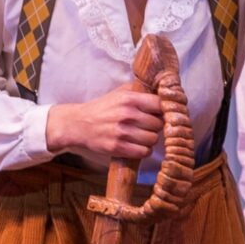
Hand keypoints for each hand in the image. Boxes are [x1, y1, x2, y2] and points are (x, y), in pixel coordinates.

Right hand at [45, 84, 163, 164]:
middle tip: (148, 126)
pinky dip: (144, 150)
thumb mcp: (120, 93)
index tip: (163, 114)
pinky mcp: (117, 148)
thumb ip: (141, 92)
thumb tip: (166, 92)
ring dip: (150, 139)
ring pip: (153, 139)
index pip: (161, 104)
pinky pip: (144, 152)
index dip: (165, 110)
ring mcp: (122, 132)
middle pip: (159, 124)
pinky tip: (137, 145)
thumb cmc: (103, 108)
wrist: (78, 124)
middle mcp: (127, 114)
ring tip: (142, 136)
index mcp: (129, 99)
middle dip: (156, 126)